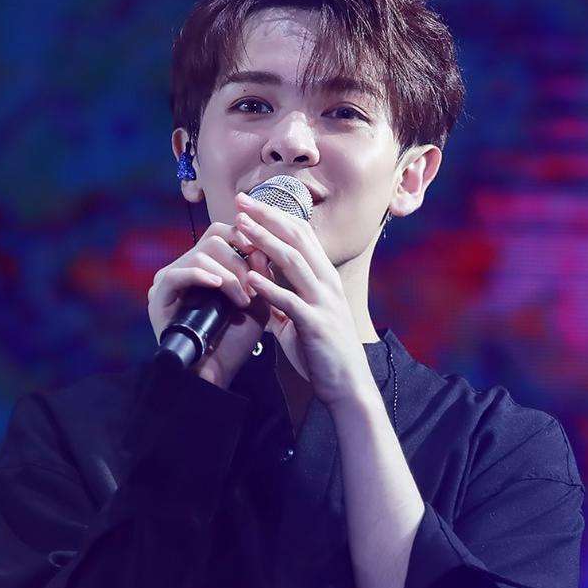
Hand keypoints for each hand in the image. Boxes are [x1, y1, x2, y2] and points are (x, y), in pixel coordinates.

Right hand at [147, 220, 272, 387]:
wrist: (216, 373)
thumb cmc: (235, 339)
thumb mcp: (256, 300)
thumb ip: (260, 272)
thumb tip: (261, 243)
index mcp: (205, 264)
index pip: (221, 232)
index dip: (244, 238)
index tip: (262, 256)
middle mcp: (185, 267)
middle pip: (213, 239)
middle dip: (240, 262)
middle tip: (253, 288)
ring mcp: (170, 280)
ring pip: (200, 254)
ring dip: (228, 276)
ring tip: (242, 300)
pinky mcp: (159, 296)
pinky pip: (178, 274)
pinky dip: (200, 276)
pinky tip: (217, 286)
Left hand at [233, 192, 372, 407]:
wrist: (347, 386)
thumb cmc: (322, 352)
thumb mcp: (297, 319)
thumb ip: (280, 299)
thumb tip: (257, 285)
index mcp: (324, 277)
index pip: (301, 234)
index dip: (275, 215)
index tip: (249, 204)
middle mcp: (327, 282)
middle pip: (296, 238)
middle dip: (267, 217)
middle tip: (240, 201)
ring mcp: (324, 302)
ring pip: (293, 261)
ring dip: (264, 242)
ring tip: (240, 228)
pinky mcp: (316, 325)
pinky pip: (290, 301)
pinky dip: (268, 288)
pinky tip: (249, 279)